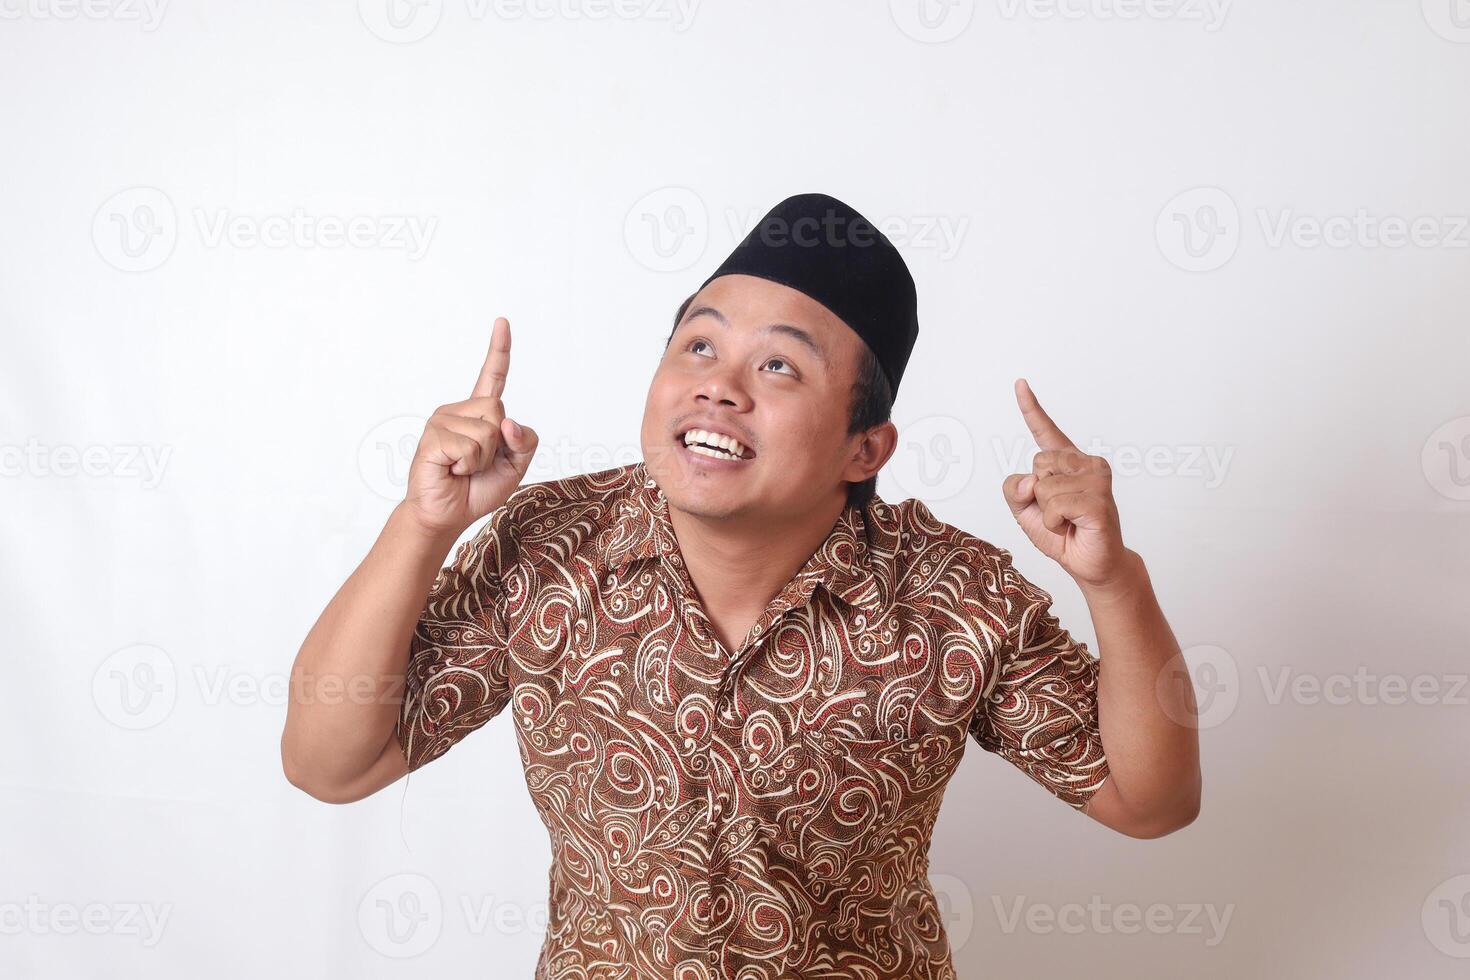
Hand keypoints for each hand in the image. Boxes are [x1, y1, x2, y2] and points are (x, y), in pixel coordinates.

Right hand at [403, 316, 538, 535]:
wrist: (449, 515)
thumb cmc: (478, 488)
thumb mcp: (516, 466)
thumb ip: (525, 441)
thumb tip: (507, 422)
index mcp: (479, 413)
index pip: (493, 376)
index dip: (499, 350)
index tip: (502, 322)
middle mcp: (458, 410)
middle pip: (498, 409)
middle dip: (498, 445)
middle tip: (477, 463)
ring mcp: (442, 421)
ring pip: (486, 431)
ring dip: (483, 459)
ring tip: (463, 468)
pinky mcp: (432, 437)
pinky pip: (469, 447)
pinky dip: (468, 466)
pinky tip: (452, 471)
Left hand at [1001, 378, 1127, 588]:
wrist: (1088, 564)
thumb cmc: (1062, 532)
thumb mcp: (1025, 511)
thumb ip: (1013, 491)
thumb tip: (1028, 480)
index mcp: (1066, 461)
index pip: (1045, 430)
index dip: (1030, 407)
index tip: (1019, 382)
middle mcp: (1085, 463)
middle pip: (1037, 464)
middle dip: (1037, 495)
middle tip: (1059, 512)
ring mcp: (1096, 479)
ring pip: (1044, 487)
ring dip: (1047, 513)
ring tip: (1067, 521)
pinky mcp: (1099, 500)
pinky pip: (1055, 506)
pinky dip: (1054, 522)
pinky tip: (1072, 526)